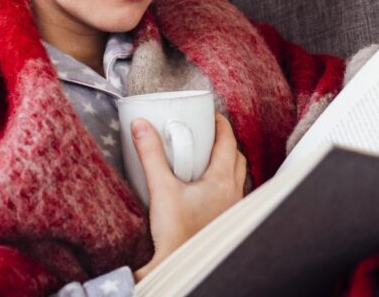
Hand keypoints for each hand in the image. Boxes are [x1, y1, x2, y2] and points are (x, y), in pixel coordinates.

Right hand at [133, 112, 246, 279]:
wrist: (178, 264)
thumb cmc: (175, 232)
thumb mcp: (160, 187)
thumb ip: (150, 154)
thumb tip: (140, 125)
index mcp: (223, 181)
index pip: (229, 142)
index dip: (222, 124)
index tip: (212, 114)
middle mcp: (233, 193)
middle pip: (237, 157)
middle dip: (226, 142)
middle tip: (209, 132)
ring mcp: (232, 209)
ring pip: (238, 176)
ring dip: (227, 162)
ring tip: (207, 157)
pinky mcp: (224, 221)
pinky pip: (232, 193)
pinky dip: (223, 182)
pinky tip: (205, 187)